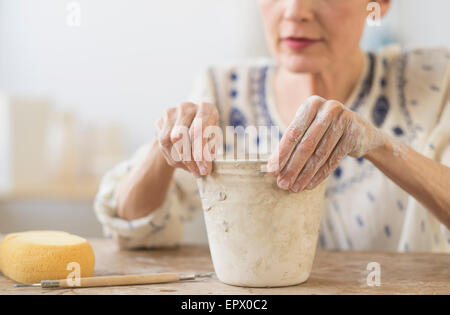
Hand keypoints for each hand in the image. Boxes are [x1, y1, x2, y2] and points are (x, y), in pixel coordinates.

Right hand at [155, 102, 218, 177]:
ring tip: (192, 170)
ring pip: (171, 140)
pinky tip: (182, 163)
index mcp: (206, 108)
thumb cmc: (205, 134)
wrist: (186, 127)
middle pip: (183, 135)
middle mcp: (188, 107)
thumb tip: (205, 166)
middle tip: (199, 173)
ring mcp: (172, 112)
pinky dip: (172, 157)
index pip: (199, 130)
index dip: (201, 151)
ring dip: (181, 160)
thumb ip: (209, 151)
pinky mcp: (161, 120)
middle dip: (191, 158)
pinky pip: (163, 143)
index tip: (204, 168)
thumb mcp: (213, 141)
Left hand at [267, 95, 386, 191]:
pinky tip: (309, 186)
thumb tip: (271, 166)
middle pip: (306, 144)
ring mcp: (344, 119)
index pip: (293, 132)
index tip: (271, 171)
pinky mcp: (354, 134)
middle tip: (282, 183)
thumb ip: (291, 143)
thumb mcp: (308, 131)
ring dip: (305, 174)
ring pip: (320, 154)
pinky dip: (320, 175)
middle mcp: (328, 108)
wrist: (361, 133)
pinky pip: (334, 160)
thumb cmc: (325, 131)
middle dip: (292, 167)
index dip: (281, 153)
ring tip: (294, 188)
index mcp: (311, 104)